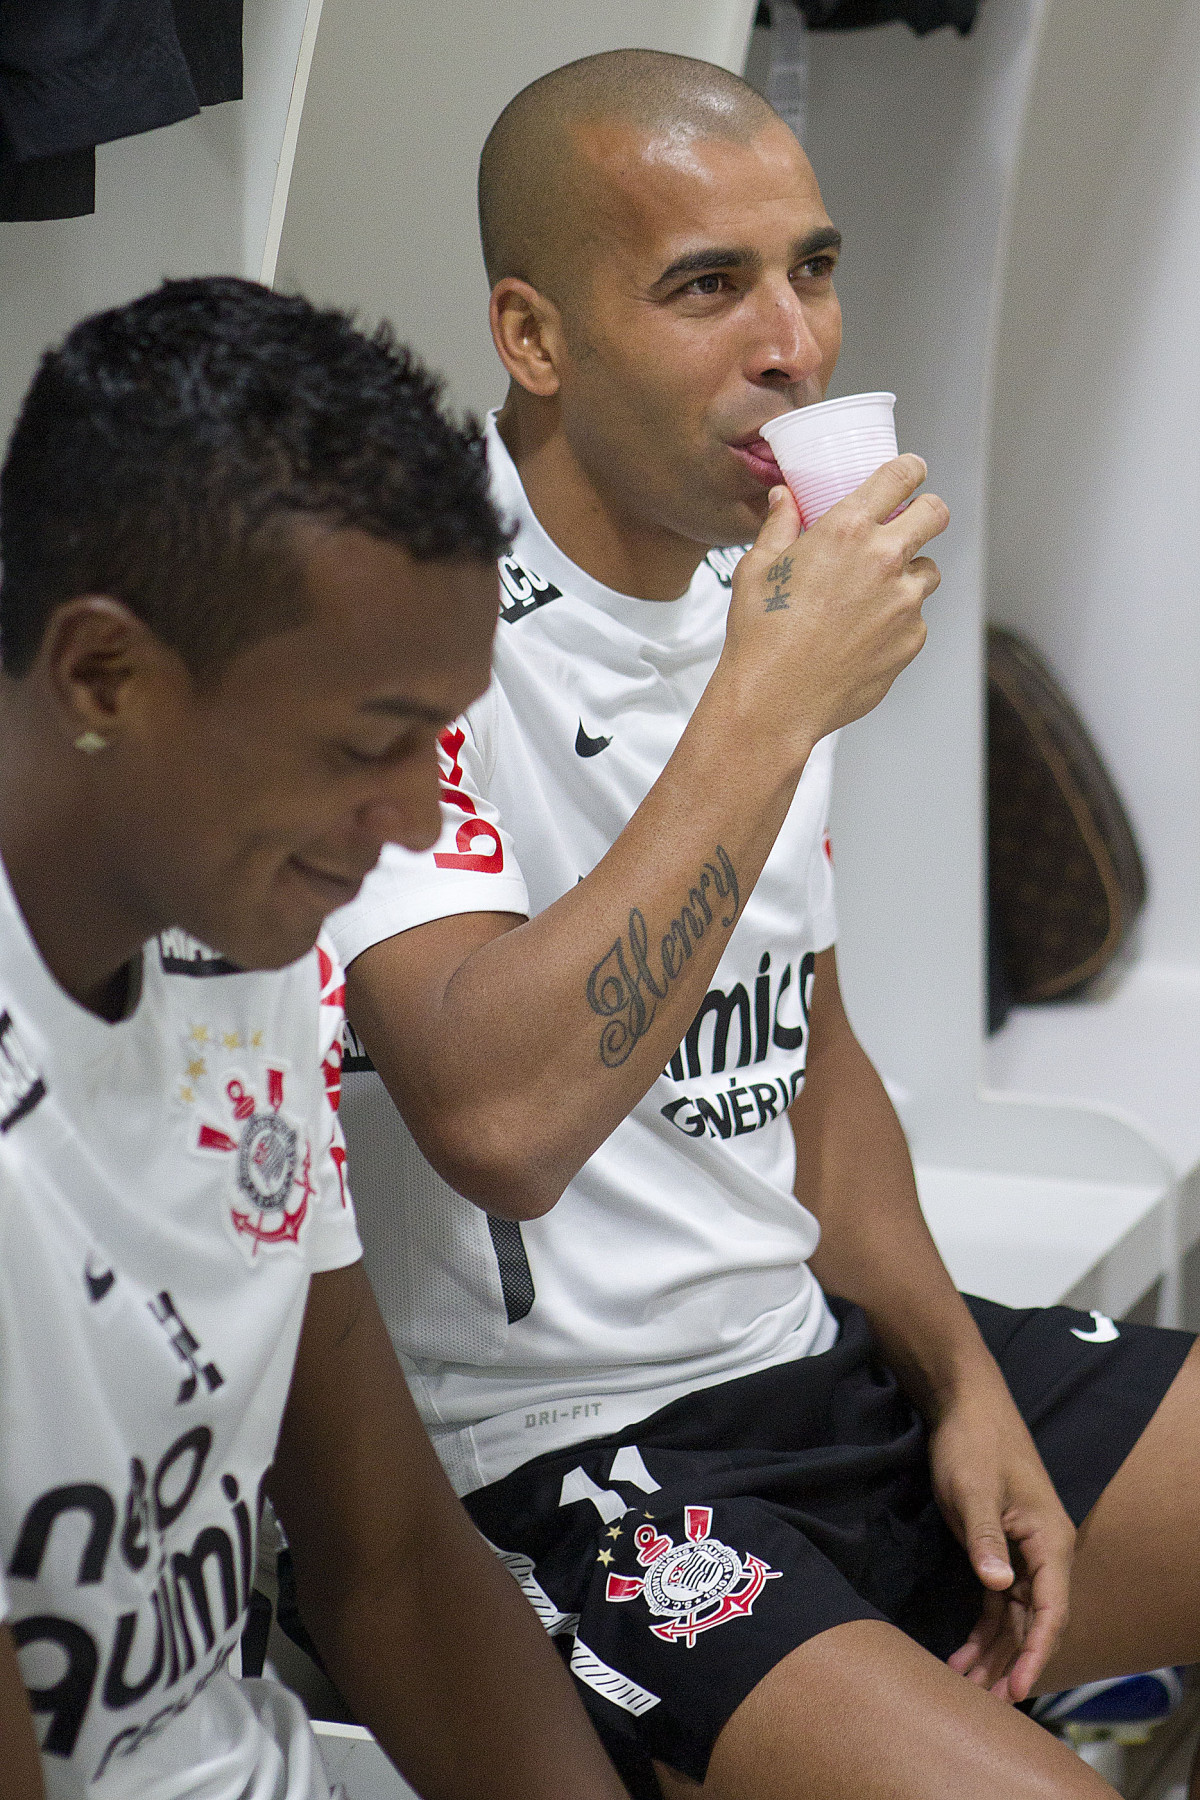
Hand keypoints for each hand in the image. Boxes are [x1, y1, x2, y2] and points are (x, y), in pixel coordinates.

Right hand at [719, 456, 948, 759]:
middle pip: (935, 514)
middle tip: (909, 524)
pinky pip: (915, 618)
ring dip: (908, 574)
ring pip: (927, 571)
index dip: (911, 469)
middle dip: (926, 513)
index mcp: (845, 530)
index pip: (900, 476)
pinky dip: (897, 621)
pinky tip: (862, 636)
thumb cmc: (759, 636)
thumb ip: (779, 526)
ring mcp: (904, 602)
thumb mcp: (756, 569)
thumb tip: (783, 499)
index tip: (912, 472)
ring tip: (871, 596)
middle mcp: (883, 559)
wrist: (775, 701)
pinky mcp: (911, 639)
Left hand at [928, 1377, 1075, 1703]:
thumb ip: (985, 1539)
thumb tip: (997, 1586)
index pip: (1052, 1609)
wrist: (965, 1406)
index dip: (1036, 1652)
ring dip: (995, 1653)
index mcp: (1049, 1540)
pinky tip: (962, 1656)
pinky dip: (983, 1630)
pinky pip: (999, 1603)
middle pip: (1035, 1622)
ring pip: (1016, 1618)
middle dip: (1011, 1664)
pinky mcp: (1001, 1550)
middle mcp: (1044, 1552)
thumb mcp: (972, 1489)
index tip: (1016, 1688)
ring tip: (969, 1690)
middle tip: (985, 1704)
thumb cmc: (973, 1444)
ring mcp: (1023, 1554)